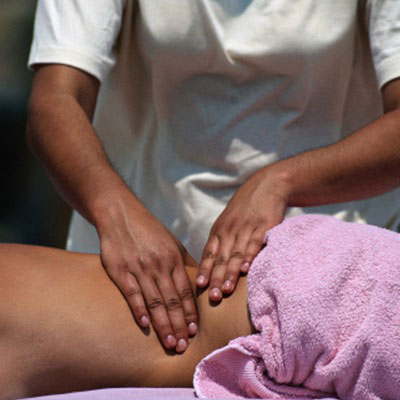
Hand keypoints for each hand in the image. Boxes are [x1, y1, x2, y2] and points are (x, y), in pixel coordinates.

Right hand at [96, 195, 197, 352]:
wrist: (120, 215)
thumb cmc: (149, 231)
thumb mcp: (172, 243)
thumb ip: (185, 263)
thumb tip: (199, 282)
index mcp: (173, 259)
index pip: (186, 291)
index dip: (190, 313)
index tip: (194, 331)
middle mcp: (159, 265)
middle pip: (172, 300)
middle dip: (179, 325)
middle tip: (183, 346)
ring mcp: (139, 268)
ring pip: (154, 301)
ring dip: (163, 324)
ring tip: (169, 343)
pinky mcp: (120, 270)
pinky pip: (131, 293)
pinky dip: (138, 310)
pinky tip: (144, 326)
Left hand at [197, 169, 288, 300]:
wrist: (267, 185)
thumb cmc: (245, 209)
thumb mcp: (228, 222)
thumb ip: (221, 242)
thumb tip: (212, 267)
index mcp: (220, 230)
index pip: (209, 253)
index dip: (204, 270)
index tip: (199, 286)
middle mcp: (230, 230)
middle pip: (220, 258)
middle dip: (215, 278)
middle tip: (212, 298)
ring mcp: (246, 228)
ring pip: (236, 254)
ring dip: (230, 273)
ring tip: (226, 290)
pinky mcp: (264, 225)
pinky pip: (255, 243)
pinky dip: (250, 256)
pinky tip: (246, 270)